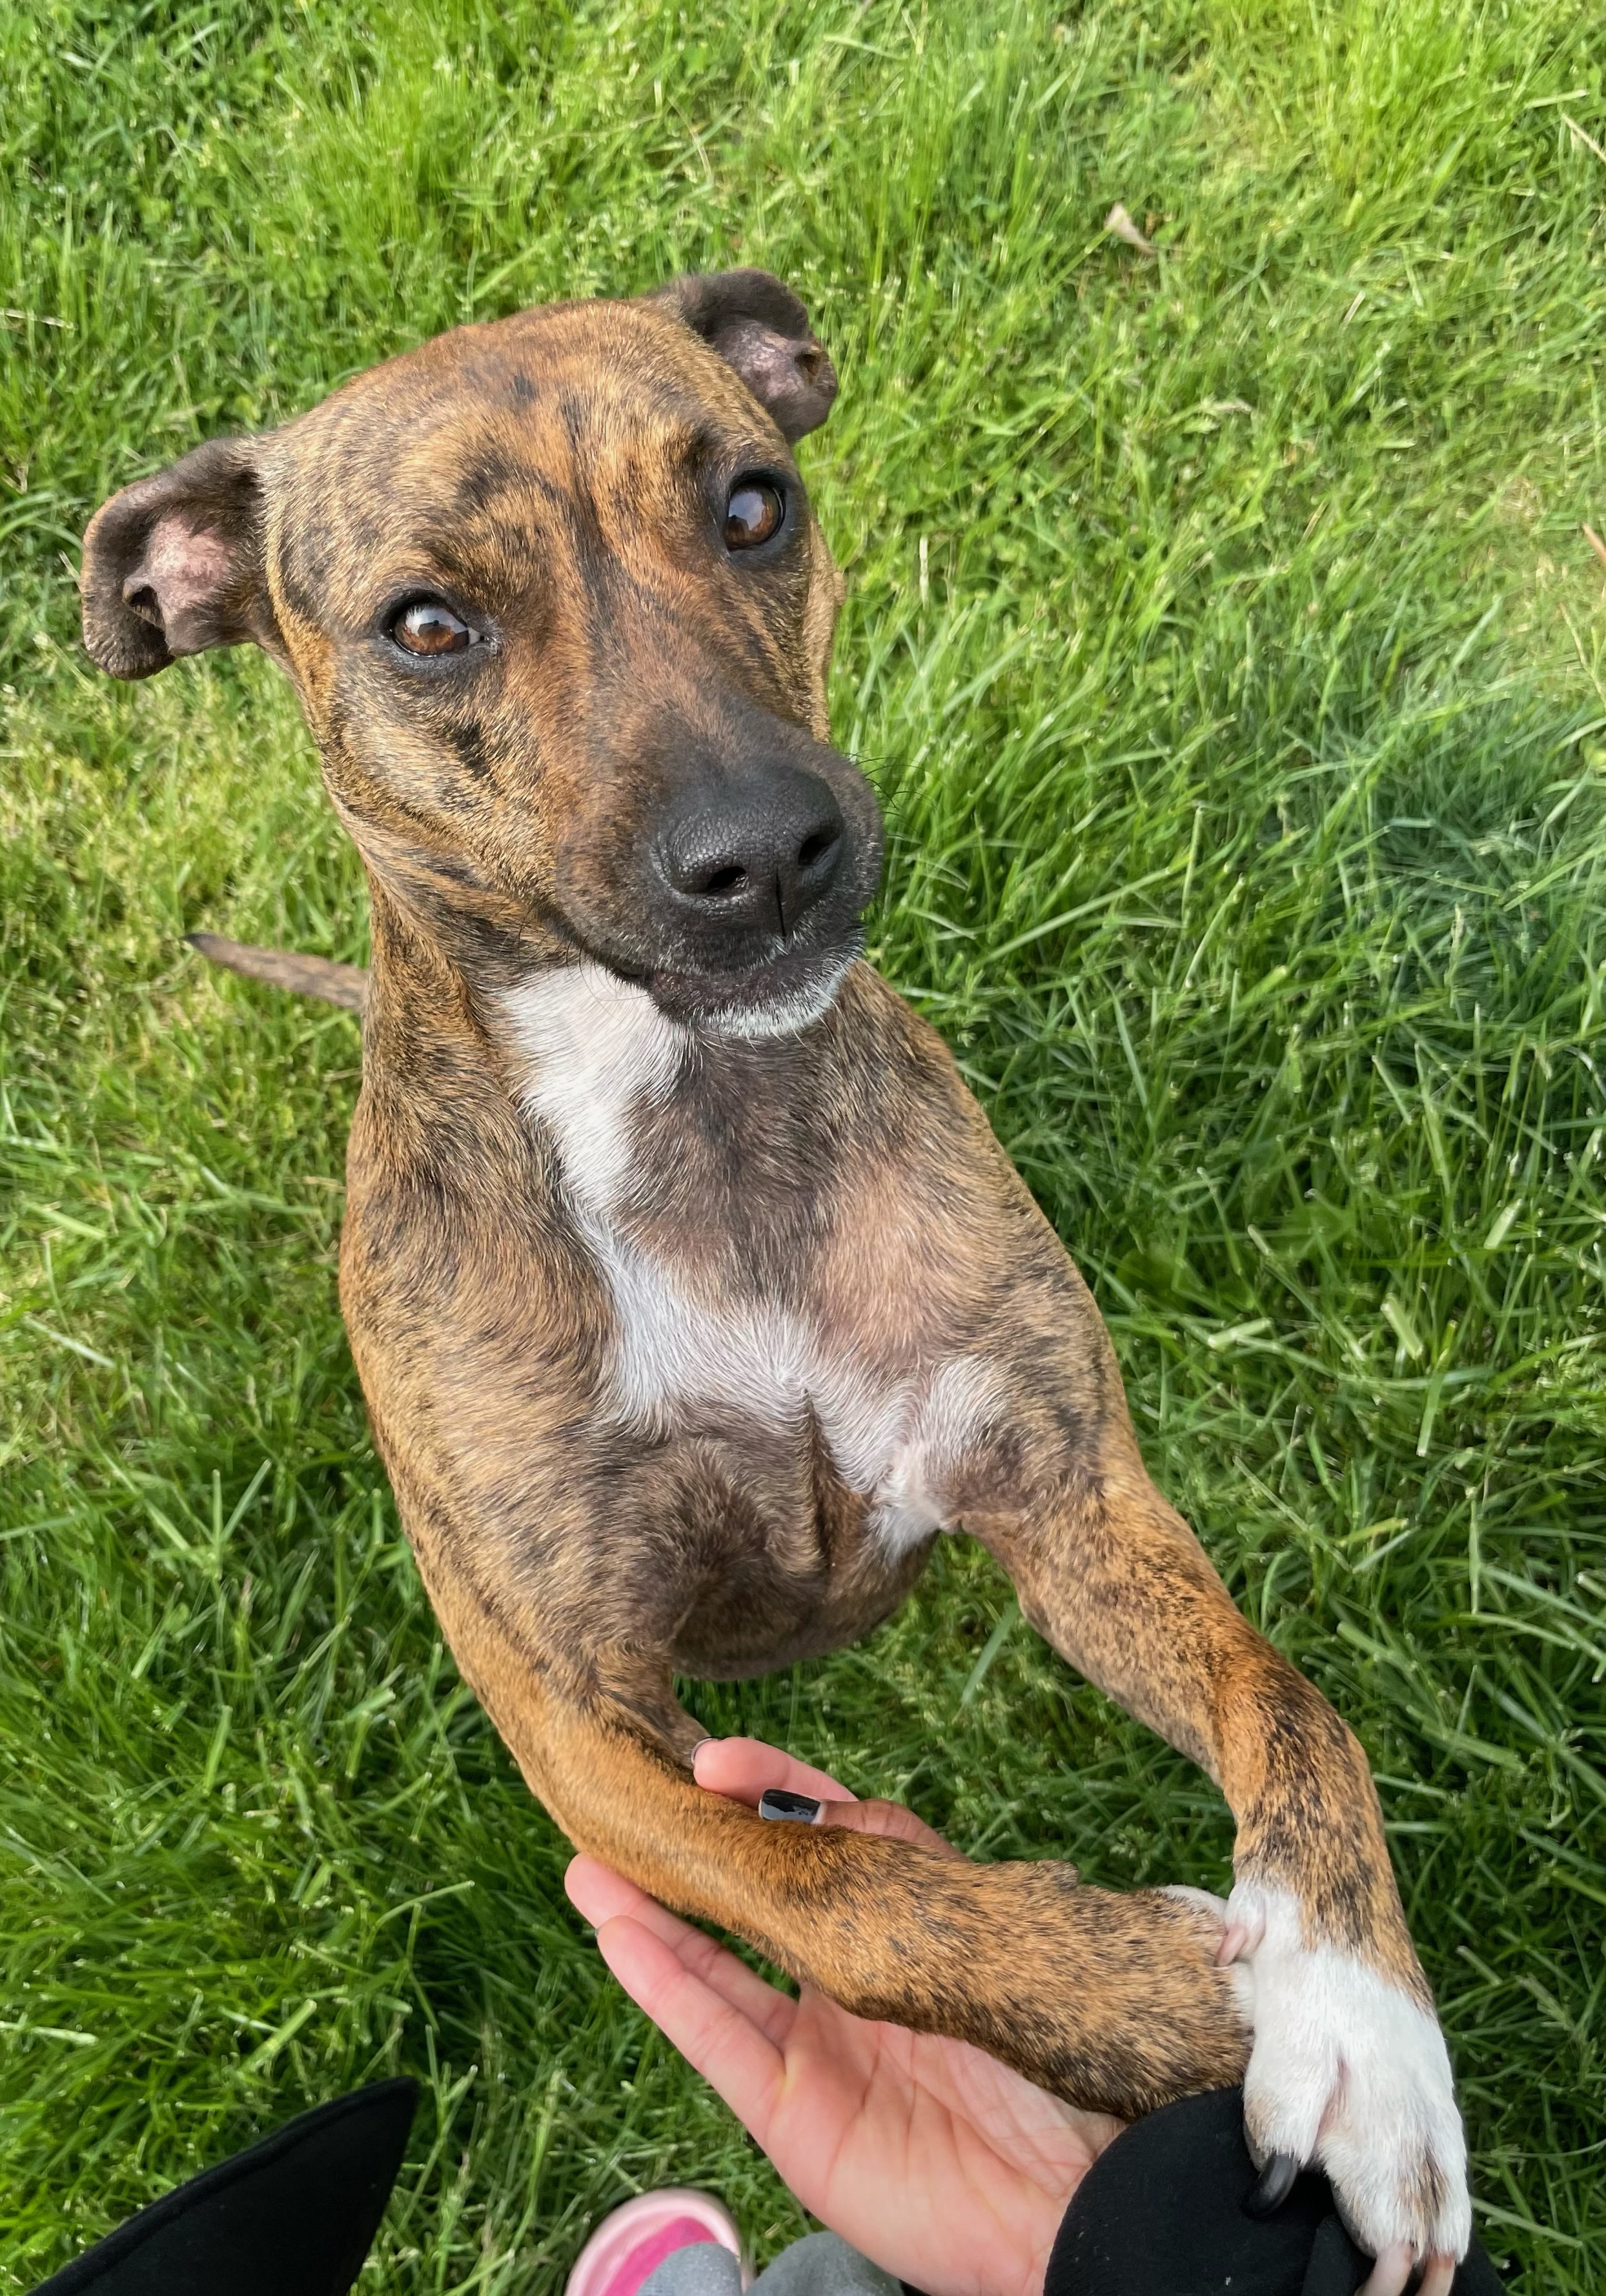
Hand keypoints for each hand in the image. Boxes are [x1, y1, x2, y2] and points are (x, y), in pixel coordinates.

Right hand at [564, 1737, 1123, 2295]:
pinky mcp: (790, 2113)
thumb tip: (817, 1799)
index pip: (814, 1838)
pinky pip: (716, 2038)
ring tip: (588, 1866)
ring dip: (647, 1917)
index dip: (764, 1794)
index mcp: (895, 1925)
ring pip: (711, 1966)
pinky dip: (665, 1988)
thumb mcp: (963, 1928)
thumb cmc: (1040, 2045)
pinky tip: (620, 1938)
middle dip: (685, 1854)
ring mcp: (812, 2046)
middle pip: (746, 1901)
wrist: (1070, 2178)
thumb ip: (890, 1863)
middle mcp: (843, 1978)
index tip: (714, 1758)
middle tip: (624, 1806)